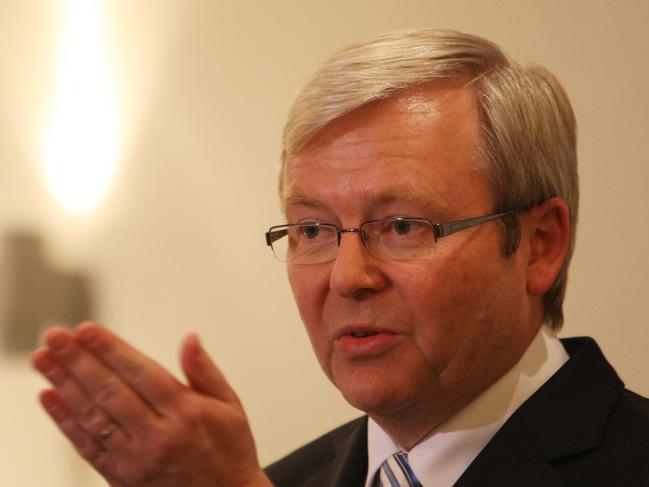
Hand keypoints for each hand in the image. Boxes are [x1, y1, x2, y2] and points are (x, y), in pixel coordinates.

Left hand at [31, 322, 272, 486]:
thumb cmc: (230, 451)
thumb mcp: (230, 406)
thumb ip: (205, 371)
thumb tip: (189, 339)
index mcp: (186, 413)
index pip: (140, 372)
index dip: (111, 349)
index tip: (87, 330)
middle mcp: (158, 435)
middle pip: (110, 390)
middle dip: (78, 359)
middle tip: (55, 336)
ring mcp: (136, 459)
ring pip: (92, 416)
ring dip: (64, 384)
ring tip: (43, 359)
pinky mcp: (121, 477)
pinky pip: (86, 447)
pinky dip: (65, 421)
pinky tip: (50, 397)